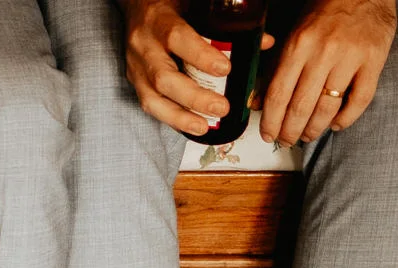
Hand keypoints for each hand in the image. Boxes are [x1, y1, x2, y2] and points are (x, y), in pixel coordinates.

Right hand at [123, 0, 274, 137]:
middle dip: (194, 97)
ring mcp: (136, 66)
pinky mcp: (135, 82)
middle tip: (222, 108)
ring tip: (204, 126)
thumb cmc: (169, 6)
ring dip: (180, 116)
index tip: (225, 69)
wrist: (138, 8)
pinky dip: (173, 118)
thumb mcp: (196, 6)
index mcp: (160, 19)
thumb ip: (226, 24)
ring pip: (152, 98)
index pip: (178, 38)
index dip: (201, 57)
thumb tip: (263, 42)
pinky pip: (150, 106)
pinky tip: (192, 126)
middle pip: (164, 77)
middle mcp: (144, 45)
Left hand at [261, 0, 395, 144]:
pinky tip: (336, 124)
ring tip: (308, 135)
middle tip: (287, 140)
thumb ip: (276, 67)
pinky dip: (346, 119)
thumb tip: (259, 102)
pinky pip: (360, 100)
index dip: (271, 121)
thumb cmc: (326, 9)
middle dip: (290, 131)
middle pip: (301, 106)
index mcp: (299, 43)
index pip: (279, 93)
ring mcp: (351, 57)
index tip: (268, 135)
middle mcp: (324, 52)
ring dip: (315, 129)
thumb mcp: (295, 32)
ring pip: (328, 108)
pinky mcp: (374, 61)